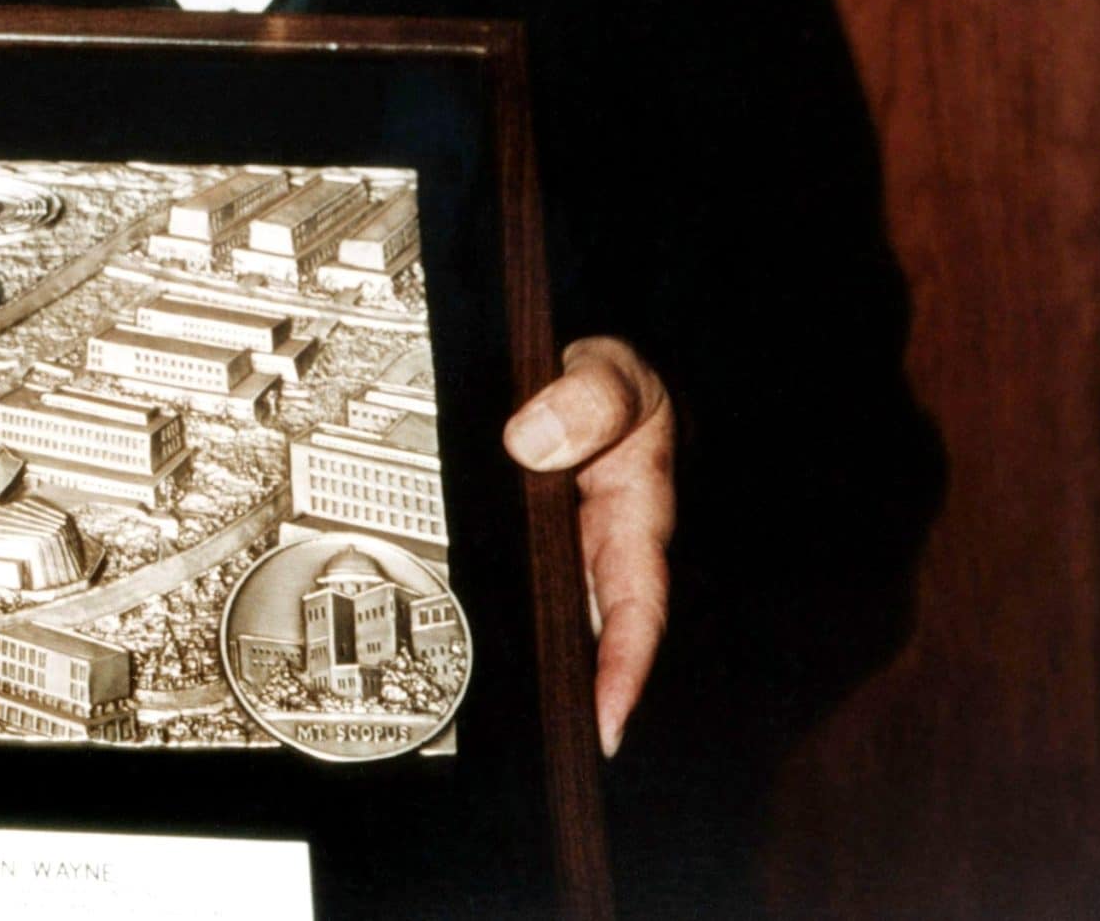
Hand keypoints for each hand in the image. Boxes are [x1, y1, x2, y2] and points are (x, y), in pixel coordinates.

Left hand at [502, 335, 674, 756]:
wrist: (581, 360)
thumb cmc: (611, 377)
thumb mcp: (610, 372)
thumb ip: (582, 400)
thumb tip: (530, 443)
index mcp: (634, 516)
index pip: (636, 609)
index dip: (625, 672)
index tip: (607, 724)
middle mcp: (600, 543)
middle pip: (587, 631)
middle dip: (570, 687)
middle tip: (539, 740)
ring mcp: (564, 545)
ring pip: (546, 612)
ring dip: (527, 654)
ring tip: (491, 709)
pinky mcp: (529, 536)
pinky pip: (515, 581)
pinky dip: (496, 607)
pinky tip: (462, 632)